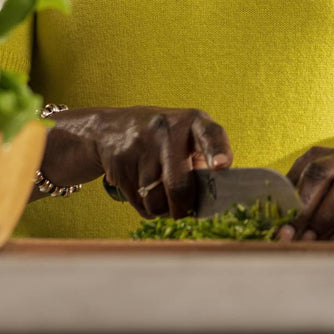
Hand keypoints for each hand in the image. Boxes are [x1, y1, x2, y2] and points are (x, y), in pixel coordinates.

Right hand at [37, 106, 231, 218]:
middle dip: (184, 208)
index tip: (221, 165)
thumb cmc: (165, 138)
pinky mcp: (120, 162)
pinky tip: (145, 191)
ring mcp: (141, 145)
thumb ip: (203, 162)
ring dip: (163, 211)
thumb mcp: (187, 136)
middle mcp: (167, 130)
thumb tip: (214, 200)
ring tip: (162, 196)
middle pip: (179, 185)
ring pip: (156, 201)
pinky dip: (146, 207)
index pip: (209, 135)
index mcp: (192, 122)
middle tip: (185, 211)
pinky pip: (139, 203)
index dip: (217, 151)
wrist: (113, 128)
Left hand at [279, 147, 333, 242]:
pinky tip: (331, 243)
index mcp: (319, 155)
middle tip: (293, 237)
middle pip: (320, 175)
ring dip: (323, 221)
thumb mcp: (308, 198)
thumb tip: (277, 232)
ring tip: (309, 241)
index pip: (304, 171)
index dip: (292, 200)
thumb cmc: (329, 202)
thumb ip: (292, 207)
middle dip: (305, 210)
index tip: (281, 228)